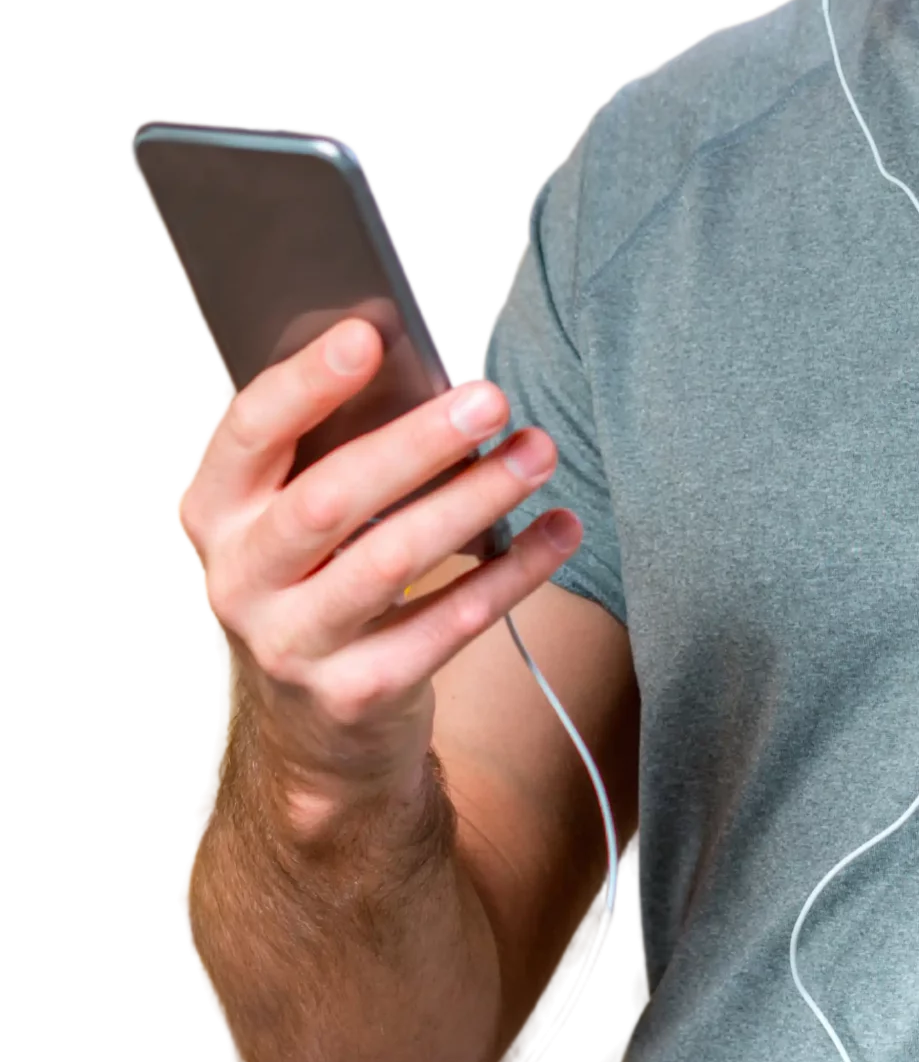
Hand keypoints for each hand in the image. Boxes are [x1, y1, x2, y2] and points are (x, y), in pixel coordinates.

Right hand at [175, 317, 579, 831]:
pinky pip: (447, 626)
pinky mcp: (356, 693)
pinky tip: (558, 530)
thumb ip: (331, 445)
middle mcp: (240, 579)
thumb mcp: (291, 513)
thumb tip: (418, 363)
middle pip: (328, 498)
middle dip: (415, 443)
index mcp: (217, 510)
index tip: (369, 335)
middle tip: (490, 399)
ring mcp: (293, 644)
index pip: (249, 433)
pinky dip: (512, 573)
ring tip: (537, 453)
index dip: (305, 383)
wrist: (305, 727)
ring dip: (475, 499)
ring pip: (391, 561)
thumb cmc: (314, 575)